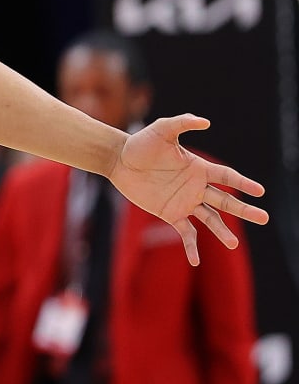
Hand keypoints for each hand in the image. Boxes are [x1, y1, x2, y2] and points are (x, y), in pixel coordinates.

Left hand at [108, 116, 268, 265]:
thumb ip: (182, 123)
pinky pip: (185, 232)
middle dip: (244, 210)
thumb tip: (206, 121)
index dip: (243, 183)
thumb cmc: (140, 143)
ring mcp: (184, 201)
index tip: (259, 191)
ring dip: (222, 231)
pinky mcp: (169, 213)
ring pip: (210, 219)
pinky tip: (195, 262)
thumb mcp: (161, 129)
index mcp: (199, 168)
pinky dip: (191, 247)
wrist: (119, 160)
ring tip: (233, 245)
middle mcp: (196, 186)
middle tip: (264, 218)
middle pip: (226, 200)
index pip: (227, 176)